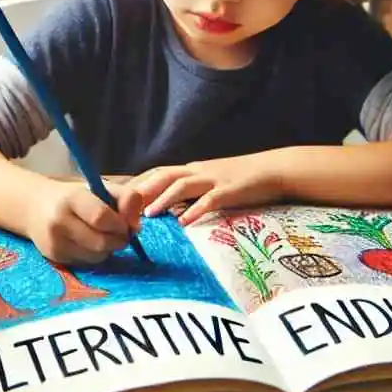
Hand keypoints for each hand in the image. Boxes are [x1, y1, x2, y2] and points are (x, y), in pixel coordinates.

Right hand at [25, 181, 143, 265]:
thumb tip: (137, 225)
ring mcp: (55, 242)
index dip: (120, 224)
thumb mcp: (98, 187)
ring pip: (96, 256)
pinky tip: (89, 242)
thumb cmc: (74, 195)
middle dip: (118, 240)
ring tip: (104, 235)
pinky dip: (94, 255)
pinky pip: (86, 263)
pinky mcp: (54, 257)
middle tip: (121, 233)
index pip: (101, 217)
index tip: (126, 223)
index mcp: (72, 198)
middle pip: (101, 242)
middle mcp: (59, 221)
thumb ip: (125, 197)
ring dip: (108, 249)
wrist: (33, 206)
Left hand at [128, 153, 283, 225]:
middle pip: (164, 175)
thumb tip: (165, 208)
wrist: (272, 169)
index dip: (137, 184)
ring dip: (163, 198)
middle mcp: (198, 171)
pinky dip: (196, 210)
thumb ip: (189, 193)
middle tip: (124, 208)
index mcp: (192, 170)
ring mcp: (214, 179)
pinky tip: (185, 222)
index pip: (157, 173)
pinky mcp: (231, 190)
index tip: (118, 198)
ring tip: (148, 215)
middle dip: (143, 190)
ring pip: (183, 185)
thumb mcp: (209, 182)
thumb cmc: (239, 180)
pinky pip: (211, 200)